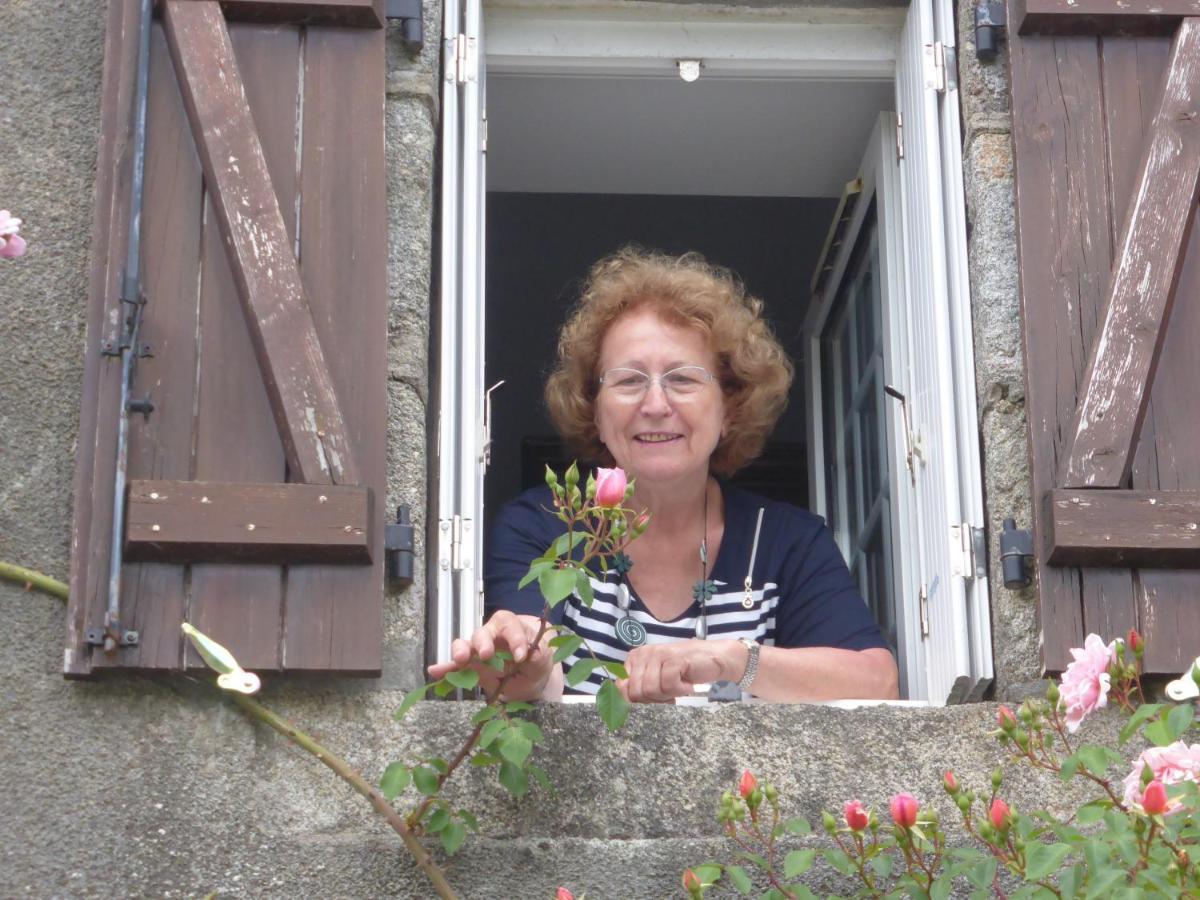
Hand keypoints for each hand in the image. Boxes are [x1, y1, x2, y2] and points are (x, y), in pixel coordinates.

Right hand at [426, 611, 556, 701]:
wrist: (530, 679)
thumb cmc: (537, 659)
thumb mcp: (543, 659)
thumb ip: (538, 656)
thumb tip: (532, 654)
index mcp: (511, 627)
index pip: (509, 624)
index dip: (514, 637)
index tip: (522, 656)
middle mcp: (491, 635)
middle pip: (482, 632)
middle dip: (482, 641)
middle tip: (486, 654)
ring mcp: (478, 651)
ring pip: (465, 645)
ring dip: (461, 650)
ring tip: (460, 659)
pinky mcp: (470, 667)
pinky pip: (455, 666)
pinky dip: (445, 668)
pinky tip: (435, 671)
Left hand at [619, 639, 745, 702]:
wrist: (714, 659)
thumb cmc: (685, 673)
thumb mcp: (657, 682)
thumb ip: (640, 690)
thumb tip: (622, 707)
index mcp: (635, 659)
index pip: (622, 689)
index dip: (639, 701)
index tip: (656, 699)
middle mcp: (643, 654)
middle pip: (637, 692)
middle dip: (655, 699)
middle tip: (670, 692)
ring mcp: (658, 654)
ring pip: (651, 690)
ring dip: (669, 695)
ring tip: (679, 686)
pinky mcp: (673, 658)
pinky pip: (668, 685)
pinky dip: (680, 690)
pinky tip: (687, 683)